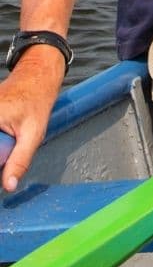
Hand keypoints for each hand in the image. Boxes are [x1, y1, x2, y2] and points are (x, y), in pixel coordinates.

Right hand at [0, 47, 63, 191]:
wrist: (33, 80)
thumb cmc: (35, 103)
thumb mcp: (32, 135)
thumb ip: (20, 161)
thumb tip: (9, 186)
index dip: (1, 163)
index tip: (5, 174)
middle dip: (2, 155)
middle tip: (12, 155)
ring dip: (2, 151)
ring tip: (11, 138)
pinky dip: (0, 144)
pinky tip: (5, 140)